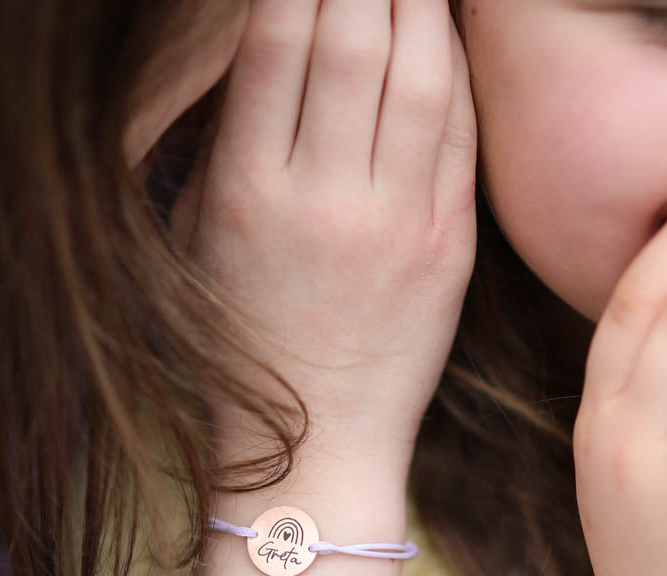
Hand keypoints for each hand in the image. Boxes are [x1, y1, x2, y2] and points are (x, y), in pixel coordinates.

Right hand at [173, 0, 476, 467]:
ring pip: (419, 80)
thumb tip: (267, 50)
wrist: (323, 442)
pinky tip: (446, 35)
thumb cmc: (248, 341)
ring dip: (418, 3)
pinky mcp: (450, 251)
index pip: (275, 42)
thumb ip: (231, 144)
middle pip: (354, 44)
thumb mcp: (205, 241)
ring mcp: (399, 227)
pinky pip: (460, 139)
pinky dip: (456, 74)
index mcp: (249, 194)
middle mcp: (327, 202)